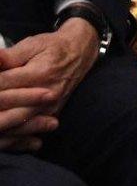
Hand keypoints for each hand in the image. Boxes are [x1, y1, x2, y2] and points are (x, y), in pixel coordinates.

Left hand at [0, 19, 101, 150]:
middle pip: (8, 112)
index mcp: (40, 73)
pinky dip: (13, 138)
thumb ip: (9, 56)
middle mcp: (47, 94)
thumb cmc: (52, 48)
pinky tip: (3, 140)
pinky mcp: (52, 114)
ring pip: (17, 125)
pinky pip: (29, 131)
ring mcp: (50, 107)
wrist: (80, 54)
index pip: (2, 84)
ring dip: (2, 127)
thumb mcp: (32, 45)